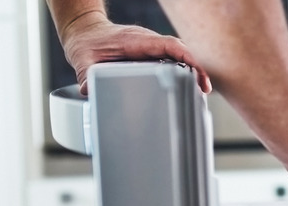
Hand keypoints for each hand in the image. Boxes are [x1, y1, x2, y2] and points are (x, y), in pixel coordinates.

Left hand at [59, 13, 210, 94]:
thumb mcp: (82, 60)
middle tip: (204, 90)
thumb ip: (86, 76)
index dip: (186, 58)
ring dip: (192, 71)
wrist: (85, 32)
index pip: (168, 45)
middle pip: (180, 51)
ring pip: (179, 56)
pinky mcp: (151, 54)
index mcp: (136, 41)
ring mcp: (151, 48)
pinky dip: (184, 72)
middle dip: (195, 68)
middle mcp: (148, 42)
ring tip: (201, 91)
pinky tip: (189, 88)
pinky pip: (173, 59)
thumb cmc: (87, 43)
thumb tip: (89, 92)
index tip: (197, 74)